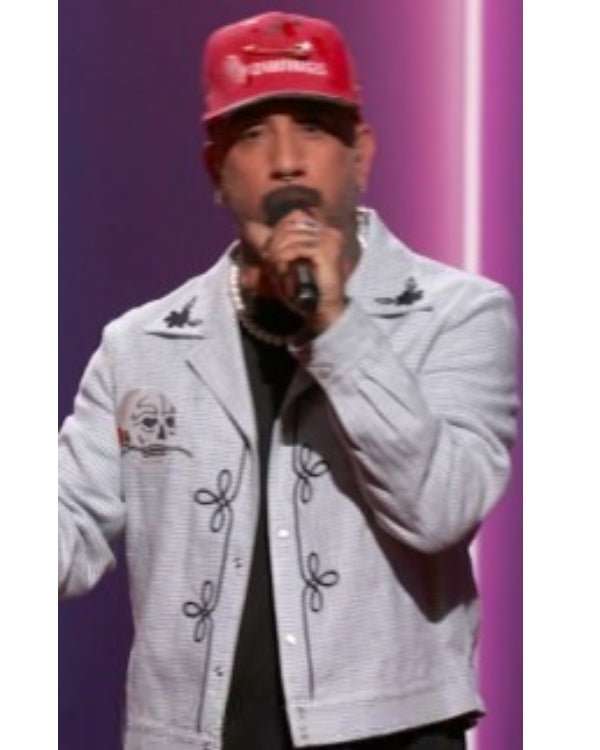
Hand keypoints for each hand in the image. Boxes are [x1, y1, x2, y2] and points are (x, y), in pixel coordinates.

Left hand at [244, 210, 350, 333]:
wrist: (325, 306)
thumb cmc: (310, 286)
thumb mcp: (297, 261)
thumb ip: (286, 245)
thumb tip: (256, 229)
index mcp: (326, 231)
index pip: (296, 216)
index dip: (279, 229)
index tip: (269, 247)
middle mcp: (329, 232)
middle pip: (291, 226)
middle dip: (274, 241)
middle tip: (266, 256)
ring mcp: (328, 240)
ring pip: (291, 237)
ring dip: (276, 251)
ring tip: (270, 263)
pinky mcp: (324, 251)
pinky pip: (295, 249)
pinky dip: (282, 258)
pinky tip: (277, 268)